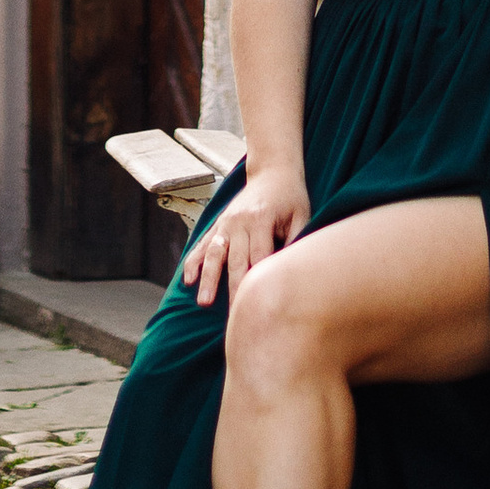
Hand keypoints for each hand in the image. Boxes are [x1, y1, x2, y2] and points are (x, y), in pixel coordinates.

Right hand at [179, 162, 309, 303]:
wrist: (273, 170)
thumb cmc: (291, 197)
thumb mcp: (301, 216)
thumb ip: (295, 242)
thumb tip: (288, 272)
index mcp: (261, 220)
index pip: (260, 259)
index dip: (259, 283)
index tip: (259, 306)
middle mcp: (240, 222)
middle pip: (236, 262)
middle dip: (234, 291)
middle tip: (234, 318)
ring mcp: (226, 223)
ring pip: (214, 254)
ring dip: (208, 279)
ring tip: (203, 302)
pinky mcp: (219, 224)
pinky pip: (203, 244)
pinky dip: (194, 262)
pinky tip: (188, 280)